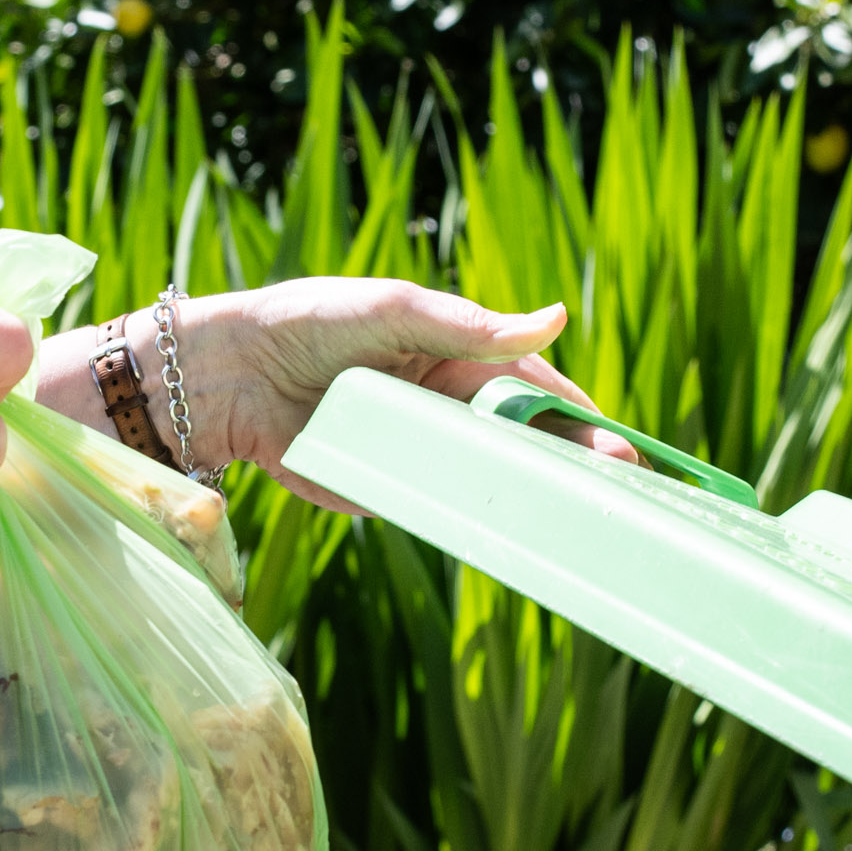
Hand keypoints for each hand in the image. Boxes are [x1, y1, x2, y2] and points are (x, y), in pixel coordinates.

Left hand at [93, 279, 635, 516]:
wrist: (227, 378)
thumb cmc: (309, 323)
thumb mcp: (393, 311)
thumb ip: (469, 324)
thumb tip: (554, 317)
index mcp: (458, 355)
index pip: (535, 386)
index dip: (580, 416)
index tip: (624, 446)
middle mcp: (448, 406)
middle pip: (526, 440)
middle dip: (575, 463)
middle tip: (623, 488)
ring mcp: (421, 451)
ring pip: (492, 479)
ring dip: (536, 498)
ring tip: (588, 521)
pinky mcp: (387, 489)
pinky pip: (440, 507)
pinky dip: (477, 521)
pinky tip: (519, 539)